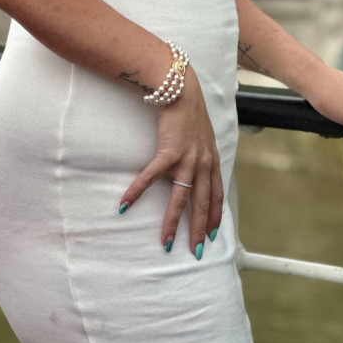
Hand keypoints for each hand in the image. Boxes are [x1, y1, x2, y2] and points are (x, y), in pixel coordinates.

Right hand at [119, 70, 223, 258]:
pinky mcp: (169, 152)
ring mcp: (187, 159)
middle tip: (194, 252)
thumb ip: (202, 155)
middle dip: (198, 231)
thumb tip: (197, 170)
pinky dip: (137, 191)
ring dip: (172, 222)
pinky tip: (125, 204)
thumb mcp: (204, 137)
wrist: (181, 90)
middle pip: (202, 204)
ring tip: (165, 242)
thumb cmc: (190, 113)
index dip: (214, 217)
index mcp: (212, 161)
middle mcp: (203, 164)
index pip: (217, 196)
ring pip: (181, 199)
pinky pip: (151, 177)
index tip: (210, 236)